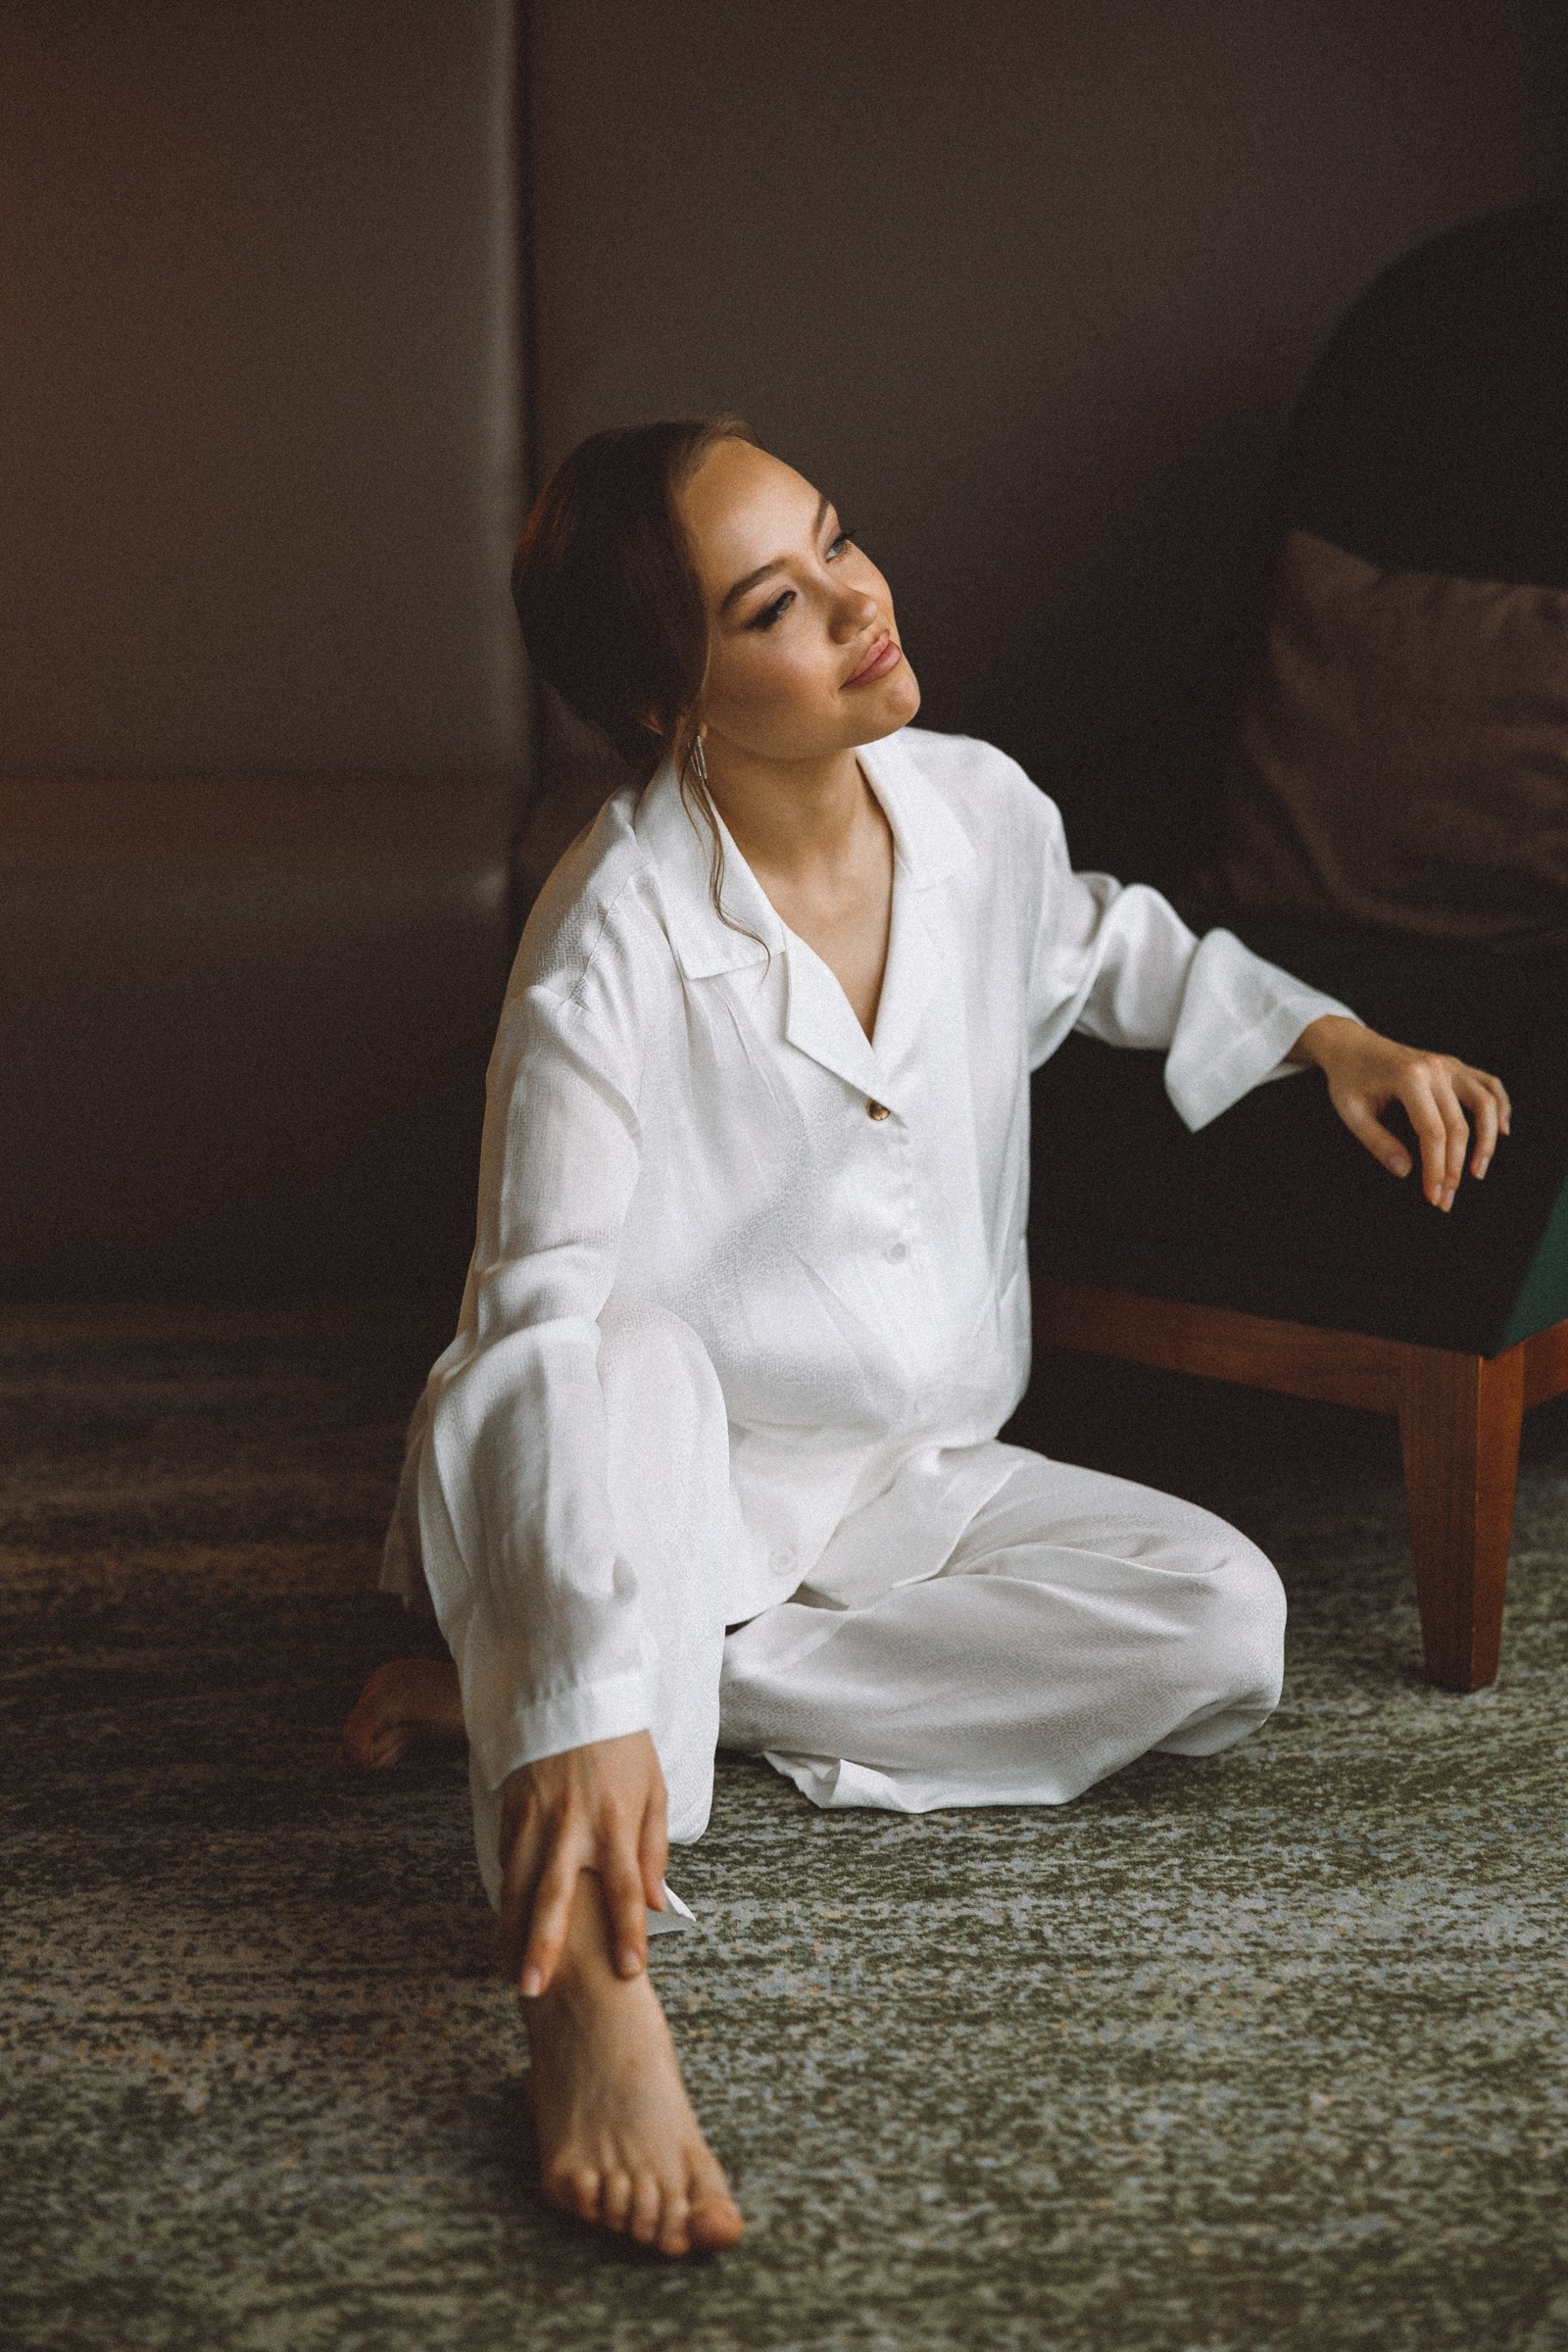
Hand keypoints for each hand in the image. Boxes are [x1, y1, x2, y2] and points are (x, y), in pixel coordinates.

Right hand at [497, 1729, 667, 2000]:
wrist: (573, 1693)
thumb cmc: (622, 1745)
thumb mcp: (653, 1789)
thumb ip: (653, 1849)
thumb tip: (655, 1903)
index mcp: (616, 1821)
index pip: (624, 1888)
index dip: (629, 1932)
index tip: (629, 1972)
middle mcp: (572, 1824)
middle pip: (555, 1896)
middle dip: (542, 1947)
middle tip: (533, 1989)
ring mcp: (535, 1816)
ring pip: (517, 1885)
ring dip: (509, 1932)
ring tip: (507, 1972)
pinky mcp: (511, 1807)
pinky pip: (504, 1858)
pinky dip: (503, 1894)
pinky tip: (503, 1924)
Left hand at [1289, 1014, 1510, 1210]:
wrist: (1352, 1046)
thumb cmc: (1348, 1080)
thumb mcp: (1351, 1113)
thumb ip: (1377, 1142)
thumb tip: (1406, 1172)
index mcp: (1409, 1078)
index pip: (1432, 1133)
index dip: (1436, 1169)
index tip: (1433, 1197)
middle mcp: (1435, 1068)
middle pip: (1458, 1126)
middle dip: (1455, 1168)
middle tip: (1446, 1199)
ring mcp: (1450, 1064)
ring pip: (1485, 1103)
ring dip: (1487, 1141)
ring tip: (1477, 1172)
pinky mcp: (1456, 1065)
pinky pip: (1489, 1085)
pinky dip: (1501, 1107)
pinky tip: (1502, 1131)